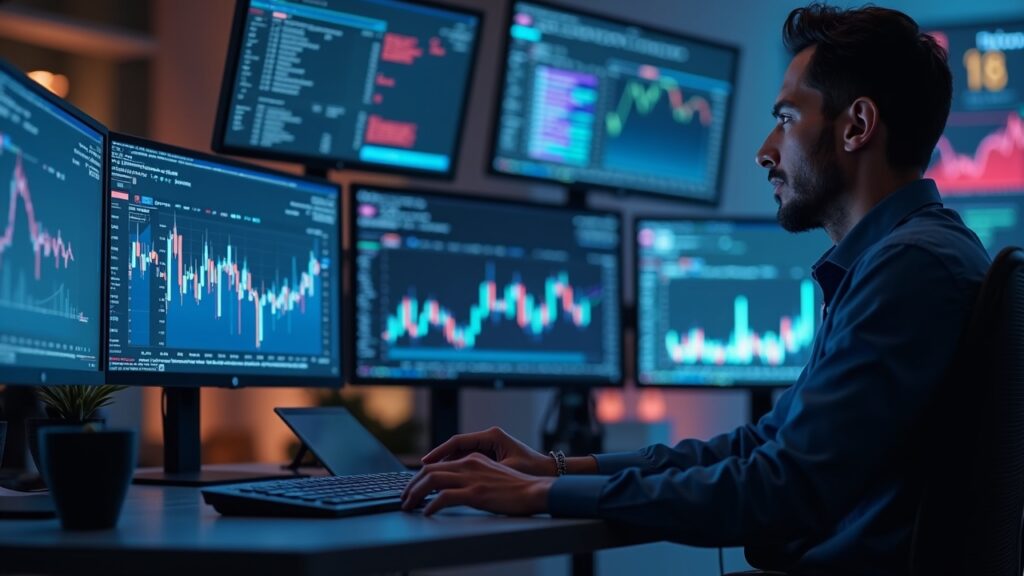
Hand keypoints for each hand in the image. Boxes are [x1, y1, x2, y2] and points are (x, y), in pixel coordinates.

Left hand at [401, 452, 554, 515]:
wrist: (536, 490)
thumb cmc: (517, 487)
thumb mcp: (492, 474)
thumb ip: (474, 476)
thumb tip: (456, 487)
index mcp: (473, 458)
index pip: (438, 463)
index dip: (420, 475)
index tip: (411, 487)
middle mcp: (469, 464)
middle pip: (430, 470)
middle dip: (411, 485)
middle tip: (403, 498)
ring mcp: (472, 478)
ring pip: (432, 480)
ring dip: (415, 494)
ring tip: (408, 506)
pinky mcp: (475, 493)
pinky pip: (444, 497)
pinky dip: (430, 504)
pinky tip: (426, 512)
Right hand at [422, 426, 554, 476]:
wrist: (549, 472)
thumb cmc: (531, 470)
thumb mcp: (505, 471)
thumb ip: (484, 471)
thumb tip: (459, 476)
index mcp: (492, 436)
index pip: (458, 441)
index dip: (439, 452)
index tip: (425, 462)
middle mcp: (489, 437)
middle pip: (457, 447)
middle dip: (440, 459)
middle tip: (422, 471)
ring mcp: (490, 445)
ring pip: (462, 454)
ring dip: (448, 464)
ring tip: (431, 476)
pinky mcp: (492, 454)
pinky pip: (469, 459)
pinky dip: (458, 468)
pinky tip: (447, 478)